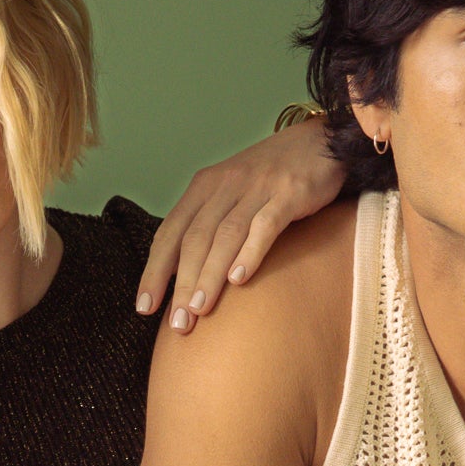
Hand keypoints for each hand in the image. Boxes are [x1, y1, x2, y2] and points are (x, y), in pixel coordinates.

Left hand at [136, 115, 342, 331]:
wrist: (320, 141)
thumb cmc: (272, 177)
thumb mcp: (231, 193)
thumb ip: (208, 226)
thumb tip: (181, 274)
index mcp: (204, 187)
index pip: (170, 233)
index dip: (155, 271)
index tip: (144, 306)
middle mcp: (225, 185)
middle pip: (194, 239)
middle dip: (182, 284)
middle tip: (178, 323)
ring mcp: (257, 188)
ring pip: (224, 235)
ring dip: (209, 275)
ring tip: (199, 309)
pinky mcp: (289, 194)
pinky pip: (265, 226)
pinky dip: (249, 253)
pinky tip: (238, 280)